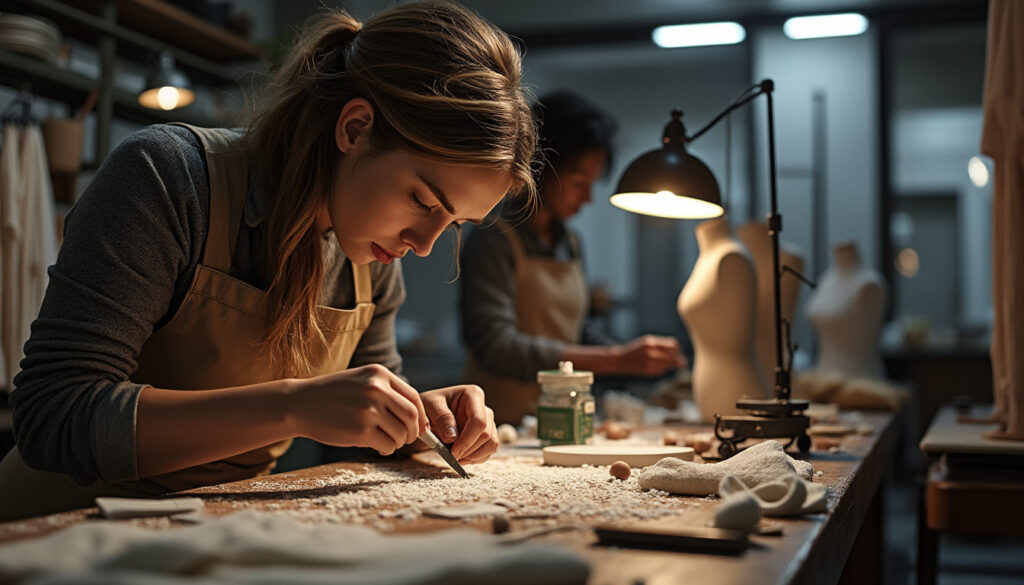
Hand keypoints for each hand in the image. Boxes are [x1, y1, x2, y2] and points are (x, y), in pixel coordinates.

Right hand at [289, 364, 426, 455]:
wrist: (300, 403)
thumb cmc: (332, 395)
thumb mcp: (360, 380)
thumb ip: (385, 390)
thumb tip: (415, 414)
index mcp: (379, 375)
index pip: (413, 397)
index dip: (421, 415)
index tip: (419, 427)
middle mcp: (377, 389)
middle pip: (412, 416)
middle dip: (414, 432)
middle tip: (407, 439)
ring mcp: (369, 410)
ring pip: (401, 433)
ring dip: (398, 442)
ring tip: (387, 442)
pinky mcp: (361, 431)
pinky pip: (387, 445)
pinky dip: (387, 449)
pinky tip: (377, 447)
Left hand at [420, 385, 497, 463]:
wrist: (430, 412)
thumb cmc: (430, 405)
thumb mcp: (429, 406)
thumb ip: (441, 418)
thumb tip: (452, 436)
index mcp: (473, 394)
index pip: (478, 420)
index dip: (467, 440)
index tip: (453, 452)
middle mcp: (484, 408)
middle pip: (486, 435)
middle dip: (469, 450)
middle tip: (451, 456)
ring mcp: (489, 422)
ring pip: (491, 444)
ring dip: (473, 456)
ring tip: (455, 457)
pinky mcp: (488, 435)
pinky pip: (489, 451)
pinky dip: (476, 458)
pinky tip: (461, 457)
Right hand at [614, 335, 685, 376]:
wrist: (620, 360)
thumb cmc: (636, 349)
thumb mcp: (647, 342)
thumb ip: (662, 345)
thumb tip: (679, 351)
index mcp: (651, 342)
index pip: (673, 345)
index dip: (678, 349)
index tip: (678, 352)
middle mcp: (651, 352)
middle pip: (673, 357)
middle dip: (679, 360)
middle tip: (680, 362)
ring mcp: (650, 363)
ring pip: (669, 365)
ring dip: (671, 365)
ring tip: (665, 363)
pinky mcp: (649, 371)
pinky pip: (662, 370)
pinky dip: (663, 369)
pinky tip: (657, 366)